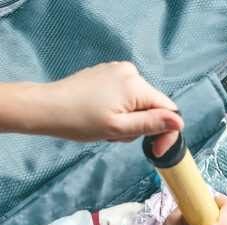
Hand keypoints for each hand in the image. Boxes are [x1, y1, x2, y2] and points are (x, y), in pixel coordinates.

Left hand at [37, 62, 183, 154]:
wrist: (47, 107)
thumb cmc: (79, 121)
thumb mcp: (118, 129)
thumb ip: (150, 124)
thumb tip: (178, 122)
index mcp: (136, 85)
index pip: (168, 109)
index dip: (165, 132)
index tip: (154, 151)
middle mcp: (131, 71)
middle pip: (152, 106)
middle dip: (139, 125)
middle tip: (114, 135)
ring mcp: (117, 70)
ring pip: (138, 102)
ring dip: (127, 119)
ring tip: (104, 126)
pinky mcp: (107, 72)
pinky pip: (124, 94)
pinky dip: (118, 109)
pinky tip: (99, 114)